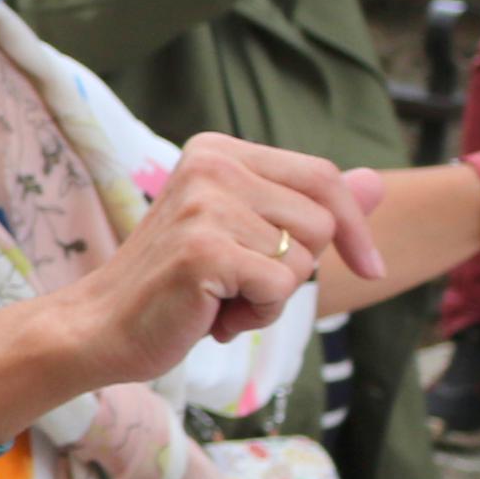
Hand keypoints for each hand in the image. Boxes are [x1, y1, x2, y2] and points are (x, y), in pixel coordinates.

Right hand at [48, 133, 381, 382]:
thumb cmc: (178, 285)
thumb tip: (378, 182)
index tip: (370, 268)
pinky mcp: (203, 250)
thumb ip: (309, 207)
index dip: (355, 227)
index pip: (321, 176)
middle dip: (296, 268)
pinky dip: (257, 314)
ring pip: (303, 260)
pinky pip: (280, 288)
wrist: (101, 326)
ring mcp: (205, 206)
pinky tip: (213, 314)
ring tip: (221, 297)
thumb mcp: (247, 236)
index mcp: (218, 152)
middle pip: (320, 221)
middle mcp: (211, 167)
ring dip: (273, 295)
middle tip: (239, 282)